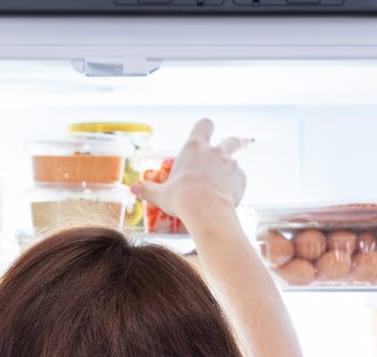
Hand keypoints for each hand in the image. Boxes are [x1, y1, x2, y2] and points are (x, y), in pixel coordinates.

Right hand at [133, 118, 248, 230]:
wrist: (206, 210)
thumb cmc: (181, 198)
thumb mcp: (161, 194)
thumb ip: (148, 190)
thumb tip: (135, 190)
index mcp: (194, 148)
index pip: (204, 125)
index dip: (205, 127)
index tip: (206, 131)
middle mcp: (214, 152)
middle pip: (229, 140)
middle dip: (234, 142)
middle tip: (238, 145)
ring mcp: (230, 164)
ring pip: (235, 161)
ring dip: (231, 169)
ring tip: (225, 184)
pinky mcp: (241, 179)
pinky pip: (240, 179)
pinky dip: (236, 186)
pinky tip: (229, 196)